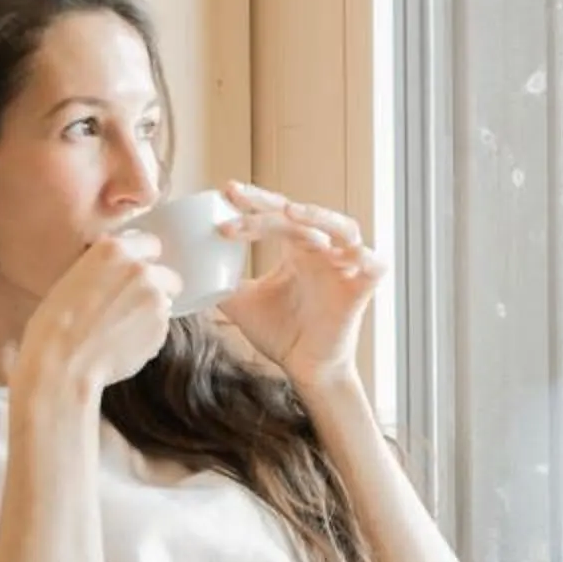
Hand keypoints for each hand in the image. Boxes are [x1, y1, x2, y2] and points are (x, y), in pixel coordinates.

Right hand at [19, 231, 179, 395]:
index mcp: (115, 250)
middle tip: (131, 305)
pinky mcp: (161, 330)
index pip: (150, 243)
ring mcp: (155, 300)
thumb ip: (105, 266)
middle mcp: (141, 271)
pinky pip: (160, 328)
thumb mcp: (73, 277)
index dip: (143, 260)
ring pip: (165, 303)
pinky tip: (123, 342)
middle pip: (166, 275)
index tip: (135, 274)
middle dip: (154, 287)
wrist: (63, 363)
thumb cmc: (56, 324)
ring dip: (150, 312)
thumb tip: (121, 270)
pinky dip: (148, 334)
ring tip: (121, 328)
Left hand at [211, 180, 385, 387]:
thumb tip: (189, 269)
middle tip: (238, 201)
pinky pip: (373, 263)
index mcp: (297, 249)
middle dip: (269, 207)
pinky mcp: (362, 287)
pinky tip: (348, 253)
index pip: (276, 214)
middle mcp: (322, 251)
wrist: (306, 369)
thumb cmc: (281, 334)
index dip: (253, 202)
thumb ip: (223, 282)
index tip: (227, 192)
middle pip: (302, 215)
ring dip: (319, 217)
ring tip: (291, 213)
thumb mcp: (242, 303)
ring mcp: (345, 266)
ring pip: (343, 227)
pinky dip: (365, 256)